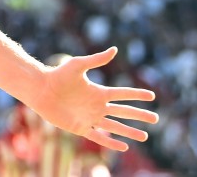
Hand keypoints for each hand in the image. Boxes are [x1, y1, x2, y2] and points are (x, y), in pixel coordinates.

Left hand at [31, 47, 158, 151]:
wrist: (40, 90)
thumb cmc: (58, 76)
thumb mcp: (78, 65)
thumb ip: (97, 59)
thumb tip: (114, 49)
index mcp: (98, 91)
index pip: (122, 94)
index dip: (137, 95)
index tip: (152, 96)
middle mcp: (97, 105)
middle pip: (123, 112)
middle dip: (139, 115)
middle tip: (156, 118)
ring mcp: (90, 117)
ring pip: (115, 127)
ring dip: (130, 131)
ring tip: (145, 136)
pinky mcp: (80, 128)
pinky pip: (99, 137)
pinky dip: (111, 143)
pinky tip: (124, 147)